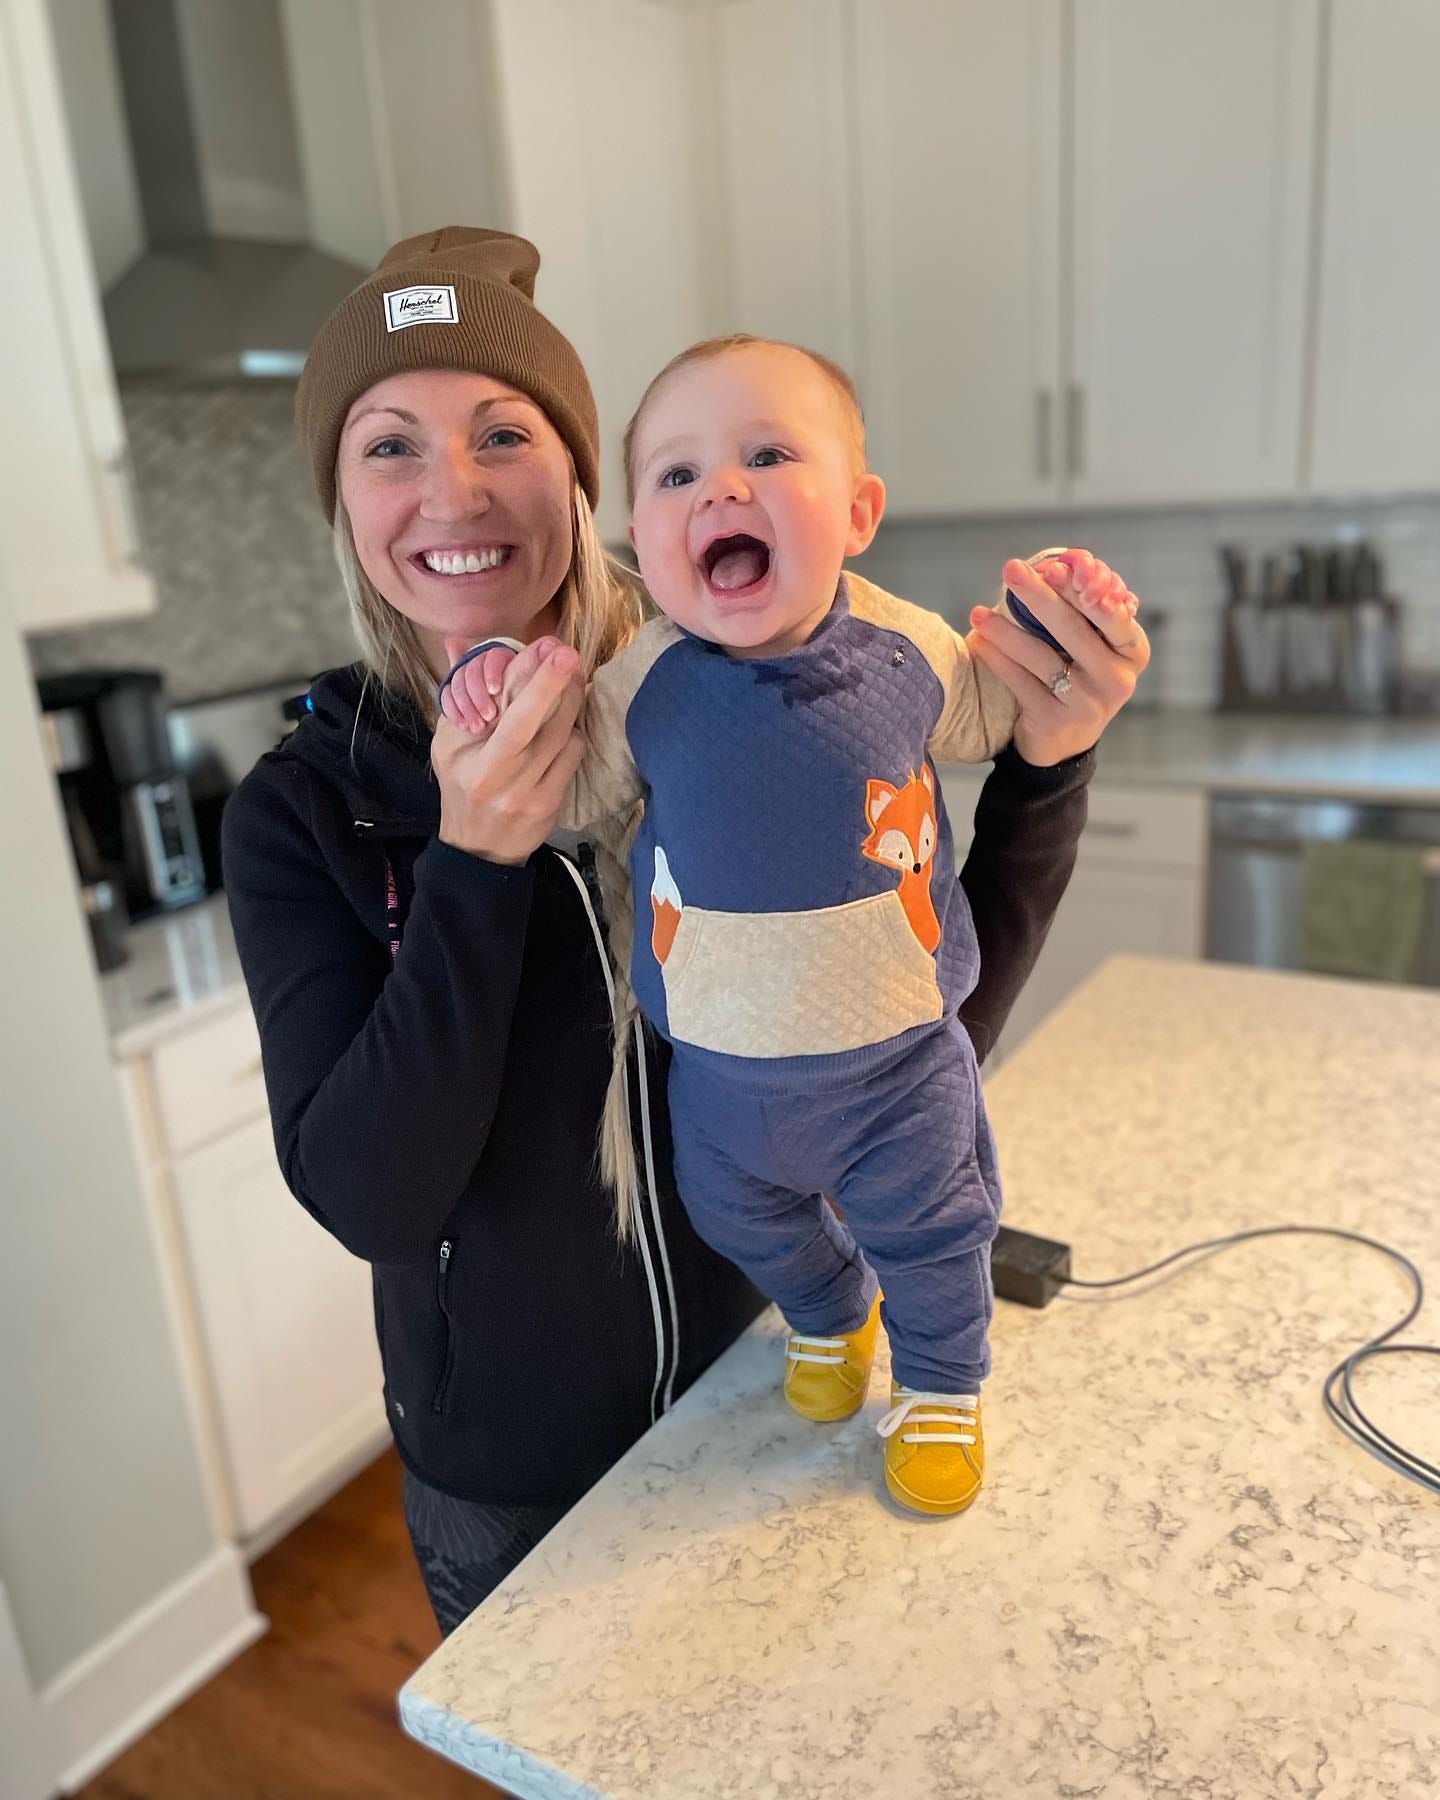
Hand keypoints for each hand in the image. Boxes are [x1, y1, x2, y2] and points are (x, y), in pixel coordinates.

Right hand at [432, 636, 584, 863]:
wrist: (478, 849)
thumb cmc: (460, 786)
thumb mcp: (447, 743)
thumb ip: (456, 693)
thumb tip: (456, 642)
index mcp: (475, 762)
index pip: (512, 717)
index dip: (535, 681)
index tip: (552, 650)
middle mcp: (504, 780)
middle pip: (543, 723)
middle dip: (560, 684)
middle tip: (569, 655)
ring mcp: (531, 794)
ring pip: (564, 737)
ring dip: (570, 707)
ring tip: (568, 685)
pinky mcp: (552, 804)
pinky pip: (572, 758)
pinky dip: (571, 736)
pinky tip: (562, 730)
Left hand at [968, 550, 1149, 765]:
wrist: (1064, 741)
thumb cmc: (1078, 676)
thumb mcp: (1092, 645)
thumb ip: (1083, 609)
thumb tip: (1058, 561)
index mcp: (1133, 650)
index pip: (1110, 613)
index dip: (1080, 589)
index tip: (1051, 566)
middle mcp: (1117, 678)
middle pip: (1073, 629)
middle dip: (1039, 596)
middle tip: (1011, 570)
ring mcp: (1089, 703)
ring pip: (1042, 657)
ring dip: (1006, 631)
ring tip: (978, 613)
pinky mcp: (1057, 720)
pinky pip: (1021, 683)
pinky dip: (998, 660)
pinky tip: (980, 641)